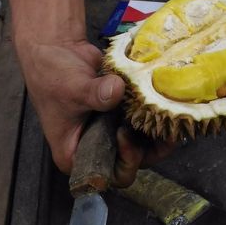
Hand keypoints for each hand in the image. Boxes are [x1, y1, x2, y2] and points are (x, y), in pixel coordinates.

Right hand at [16, 39, 173, 186]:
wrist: (57, 49)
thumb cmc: (53, 75)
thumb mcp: (72, 88)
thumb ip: (94, 93)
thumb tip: (116, 90)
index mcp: (77, 155)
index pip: (110, 175)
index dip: (126, 160)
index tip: (126, 133)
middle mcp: (98, 147)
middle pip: (134, 160)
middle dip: (152, 146)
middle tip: (161, 125)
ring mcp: (113, 130)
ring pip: (144, 141)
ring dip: (159, 130)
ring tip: (172, 114)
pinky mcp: (123, 113)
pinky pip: (145, 120)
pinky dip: (157, 113)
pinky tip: (168, 102)